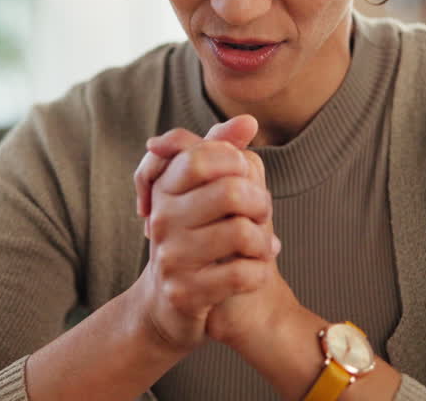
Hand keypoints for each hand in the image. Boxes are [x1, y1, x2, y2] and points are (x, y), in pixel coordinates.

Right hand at [130, 116, 279, 354]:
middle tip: (261, 216)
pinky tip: (255, 272)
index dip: (236, 165)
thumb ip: (222, 151)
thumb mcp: (203, 191)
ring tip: (261, 246)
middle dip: (261, 204)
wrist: (169, 305)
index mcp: (166, 188)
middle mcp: (162, 219)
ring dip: (262, 241)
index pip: (203, 157)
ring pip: (241, 232)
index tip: (243, 180)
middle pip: (231, 192)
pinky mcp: (184, 293)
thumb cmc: (196, 236)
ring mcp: (171, 257)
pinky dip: (260, 272)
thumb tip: (249, 121)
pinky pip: (242, 274)